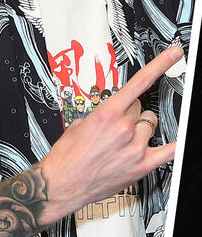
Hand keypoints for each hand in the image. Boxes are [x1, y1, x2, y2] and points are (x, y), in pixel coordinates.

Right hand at [40, 45, 182, 224]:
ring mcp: (136, 147)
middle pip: (141, 108)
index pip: (139, 83)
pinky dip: (171, 145)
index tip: (174, 54)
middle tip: (117, 123)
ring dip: (141, 128)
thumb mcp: (79, 124)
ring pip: (150, 125)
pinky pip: (169, 152)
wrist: (62, 182)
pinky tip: (172, 141)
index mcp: (107, 113)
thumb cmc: (66, 155)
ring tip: (126, 139)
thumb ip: (102, 115)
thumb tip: (115, 113)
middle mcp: (125, 128)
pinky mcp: (142, 166)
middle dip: (131, 111)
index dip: (160, 65)